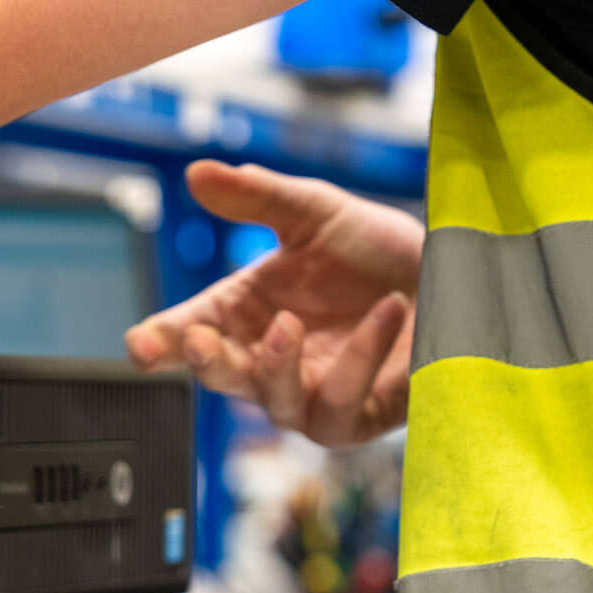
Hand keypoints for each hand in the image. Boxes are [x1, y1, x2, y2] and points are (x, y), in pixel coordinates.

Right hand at [126, 160, 422, 446]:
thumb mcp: (316, 212)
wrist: (453, 274)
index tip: (139, 345)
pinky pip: (340, 405)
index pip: (190, 334)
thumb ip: (257, 197)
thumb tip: (197, 173)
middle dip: (205, 361)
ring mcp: (311, 398)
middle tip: (195, 339)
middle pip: (223, 377)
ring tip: (288, 321)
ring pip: (276, 404)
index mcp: (246, 315)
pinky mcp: (356, 419)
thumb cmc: (378, 252)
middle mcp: (270, 364)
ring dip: (275, 366)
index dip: (160, 342)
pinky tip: (384, 312)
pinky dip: (358, 359)